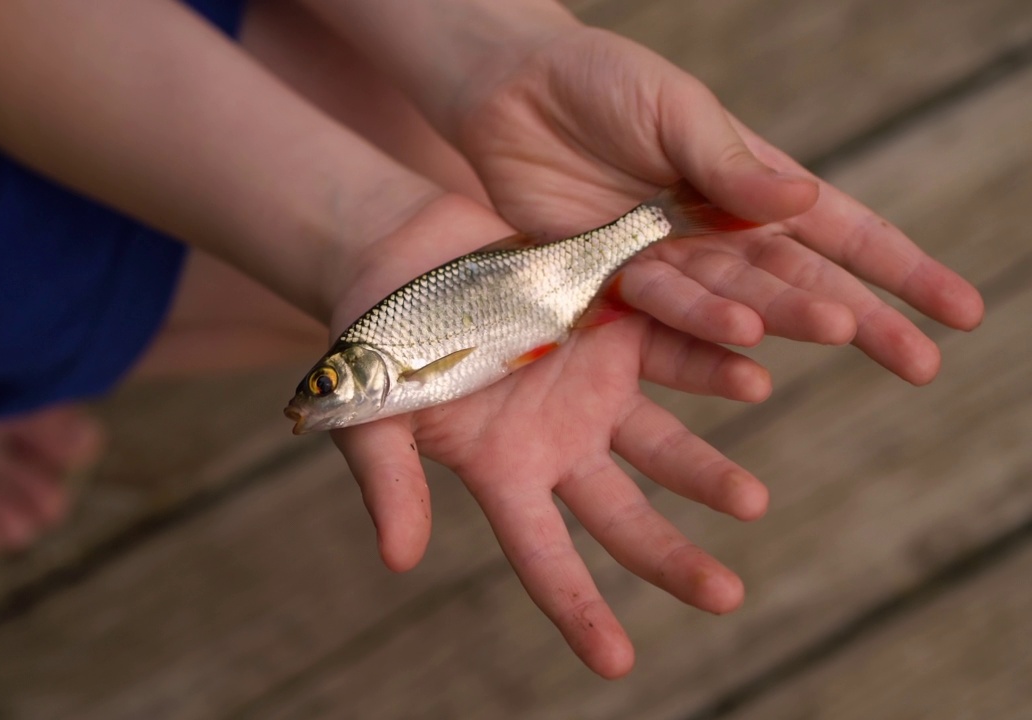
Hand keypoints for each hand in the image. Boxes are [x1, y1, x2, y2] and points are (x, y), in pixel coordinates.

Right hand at [330, 194, 773, 677]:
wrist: (404, 247)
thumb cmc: (375, 337)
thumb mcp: (372, 415)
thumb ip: (390, 482)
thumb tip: (398, 561)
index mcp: (504, 470)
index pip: (544, 555)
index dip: (578, 610)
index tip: (617, 665)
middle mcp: (559, 440)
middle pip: (623, 516)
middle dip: (671, 558)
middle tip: (724, 597)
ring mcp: (593, 385)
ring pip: (664, 443)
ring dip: (708, 472)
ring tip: (752, 503)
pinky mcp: (616, 323)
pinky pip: (675, 352)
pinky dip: (713, 367)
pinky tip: (751, 378)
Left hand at [455, 26, 983, 382]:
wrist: (508, 92)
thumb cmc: (600, 82)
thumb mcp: (674, 107)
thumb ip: (729, 163)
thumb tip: (804, 203)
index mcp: (749, 181)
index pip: (842, 232)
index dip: (901, 271)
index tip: (960, 311)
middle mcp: (718, 229)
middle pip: (803, 283)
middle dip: (864, 319)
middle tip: (919, 362)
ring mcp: (667, 257)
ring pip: (739, 299)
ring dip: (787, 317)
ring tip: (839, 330)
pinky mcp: (610, 276)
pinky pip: (660, 306)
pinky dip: (700, 322)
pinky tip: (742, 337)